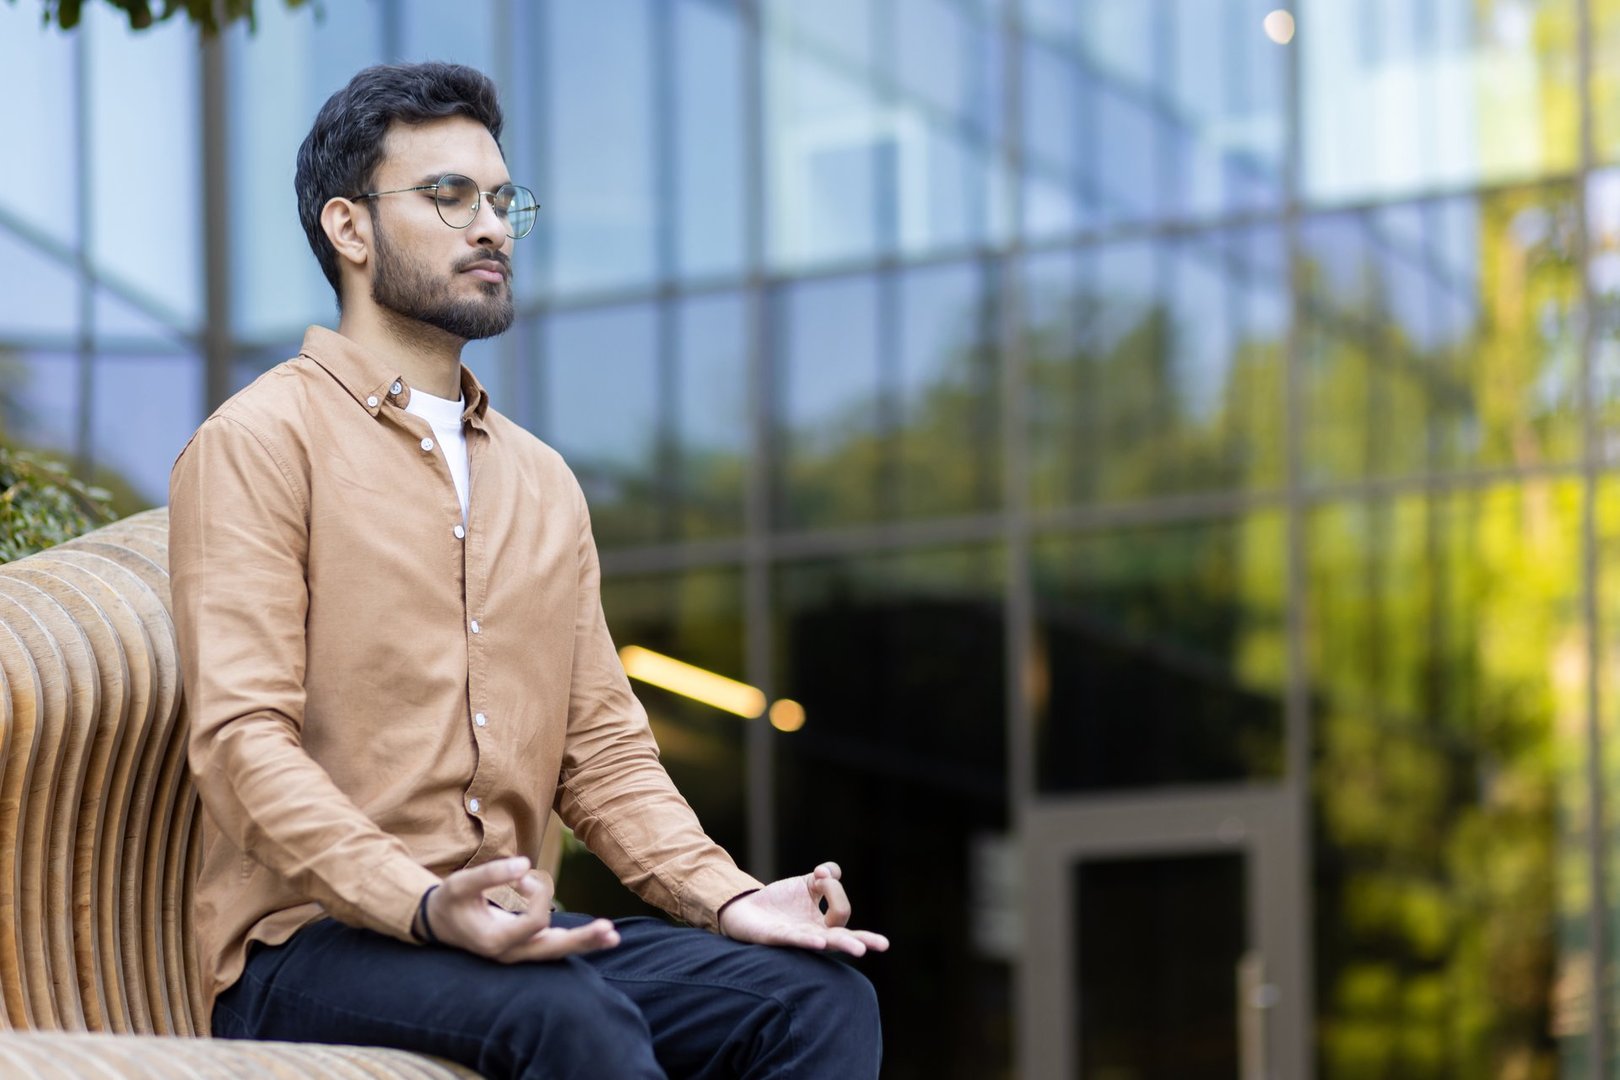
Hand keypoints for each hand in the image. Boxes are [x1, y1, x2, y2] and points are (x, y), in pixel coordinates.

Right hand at [424, 856, 619, 962]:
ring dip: (584, 943)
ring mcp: (517, 954)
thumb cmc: (449, 901)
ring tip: (613, 937)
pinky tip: (597, 937)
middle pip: (552, 950)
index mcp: (494, 941)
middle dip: (581, 940)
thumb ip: (491, 874)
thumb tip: (525, 864)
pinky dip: (573, 941)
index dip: (537, 894)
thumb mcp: (461, 884)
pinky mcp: (523, 948)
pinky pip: (552, 947)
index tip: (522, 877)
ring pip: (555, 952)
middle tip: (610, 932)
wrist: (436, 923)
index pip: (533, 921)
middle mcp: (509, 954)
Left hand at [718, 862, 888, 956]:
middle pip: (844, 937)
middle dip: (864, 940)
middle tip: (883, 945)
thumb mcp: (808, 883)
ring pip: (825, 942)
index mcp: (824, 923)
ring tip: (860, 949)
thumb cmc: (780, 902)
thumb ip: (827, 876)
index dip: (834, 887)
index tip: (820, 874)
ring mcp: (798, 937)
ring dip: (843, 944)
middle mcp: (816, 934)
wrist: (744, 909)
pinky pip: (796, 940)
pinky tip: (821, 942)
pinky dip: (809, 940)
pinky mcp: (777, 937)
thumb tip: (828, 873)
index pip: (842, 907)